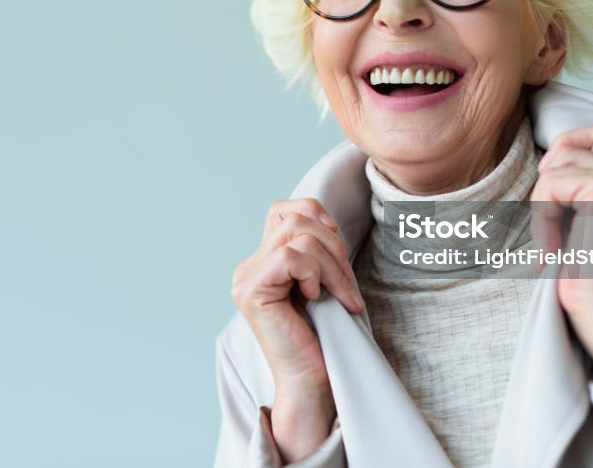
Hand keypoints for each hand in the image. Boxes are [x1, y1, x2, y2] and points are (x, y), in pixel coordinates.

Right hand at [231, 198, 363, 460]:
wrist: (314, 382)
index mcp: (262, 262)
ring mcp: (245, 279)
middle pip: (296, 219)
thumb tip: (327, 220)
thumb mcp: (323, 280)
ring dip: (332, 264)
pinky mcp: (251, 292)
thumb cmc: (325, 336)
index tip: (338, 253)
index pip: (284, 210)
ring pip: (298, 236)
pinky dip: (316, 275)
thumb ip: (316, 249)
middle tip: (347, 284)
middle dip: (334, 246)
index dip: (317, 217)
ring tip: (340, 295)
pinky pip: (291, 258)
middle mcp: (247, 267)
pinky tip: (316, 299)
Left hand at [531, 124, 592, 377]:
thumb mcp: (586, 218)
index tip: (559, 209)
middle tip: (556, 227)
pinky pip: (550, 185)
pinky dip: (542, 219)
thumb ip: (580, 183)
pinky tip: (554, 251)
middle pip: (569, 144)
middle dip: (550, 183)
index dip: (562, 162)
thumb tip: (546, 156)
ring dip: (543, 207)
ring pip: (555, 166)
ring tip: (557, 244)